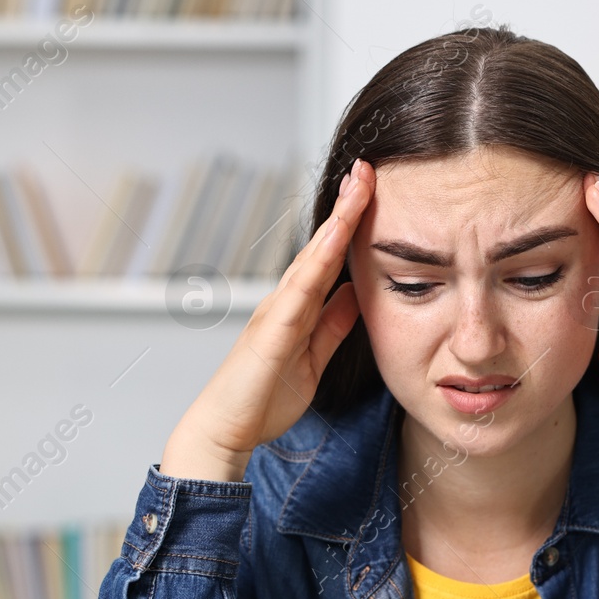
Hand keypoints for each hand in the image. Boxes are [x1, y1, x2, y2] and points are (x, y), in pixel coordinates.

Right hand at [160, 160, 373, 481]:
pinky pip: (300, 290)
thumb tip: (357, 295)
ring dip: (337, 221)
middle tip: (368, 169)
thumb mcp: (314, 359)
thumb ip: (333, 326)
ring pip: (312, 257)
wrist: (226, 430)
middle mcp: (285, 301)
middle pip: (322, 246)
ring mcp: (276, 312)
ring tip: (359, 186)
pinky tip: (337, 238)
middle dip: (346, 207)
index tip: (372, 192)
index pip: (330, 259)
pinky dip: (319, 260)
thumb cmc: (262, 399)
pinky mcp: (272, 330)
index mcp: (297, 309)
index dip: (351, 225)